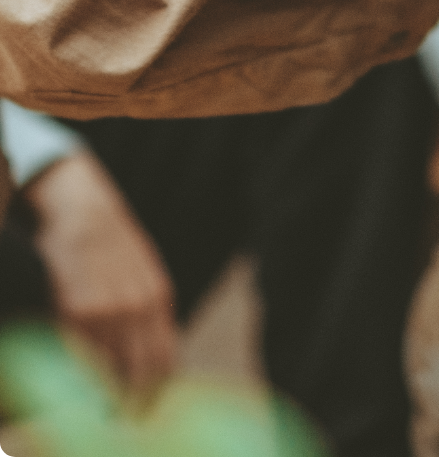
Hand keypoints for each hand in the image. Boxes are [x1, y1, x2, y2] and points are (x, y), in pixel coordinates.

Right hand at [23, 152, 177, 392]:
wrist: (84, 213)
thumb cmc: (113, 246)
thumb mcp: (144, 273)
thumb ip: (150, 310)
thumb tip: (157, 352)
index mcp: (159, 297)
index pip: (164, 358)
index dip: (154, 392)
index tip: (144, 413)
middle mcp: (139, 306)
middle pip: (139, 371)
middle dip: (130, 403)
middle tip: (119, 422)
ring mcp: (109, 308)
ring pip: (109, 368)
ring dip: (102, 394)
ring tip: (97, 410)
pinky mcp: (77, 308)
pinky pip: (80, 352)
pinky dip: (79, 373)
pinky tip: (76, 382)